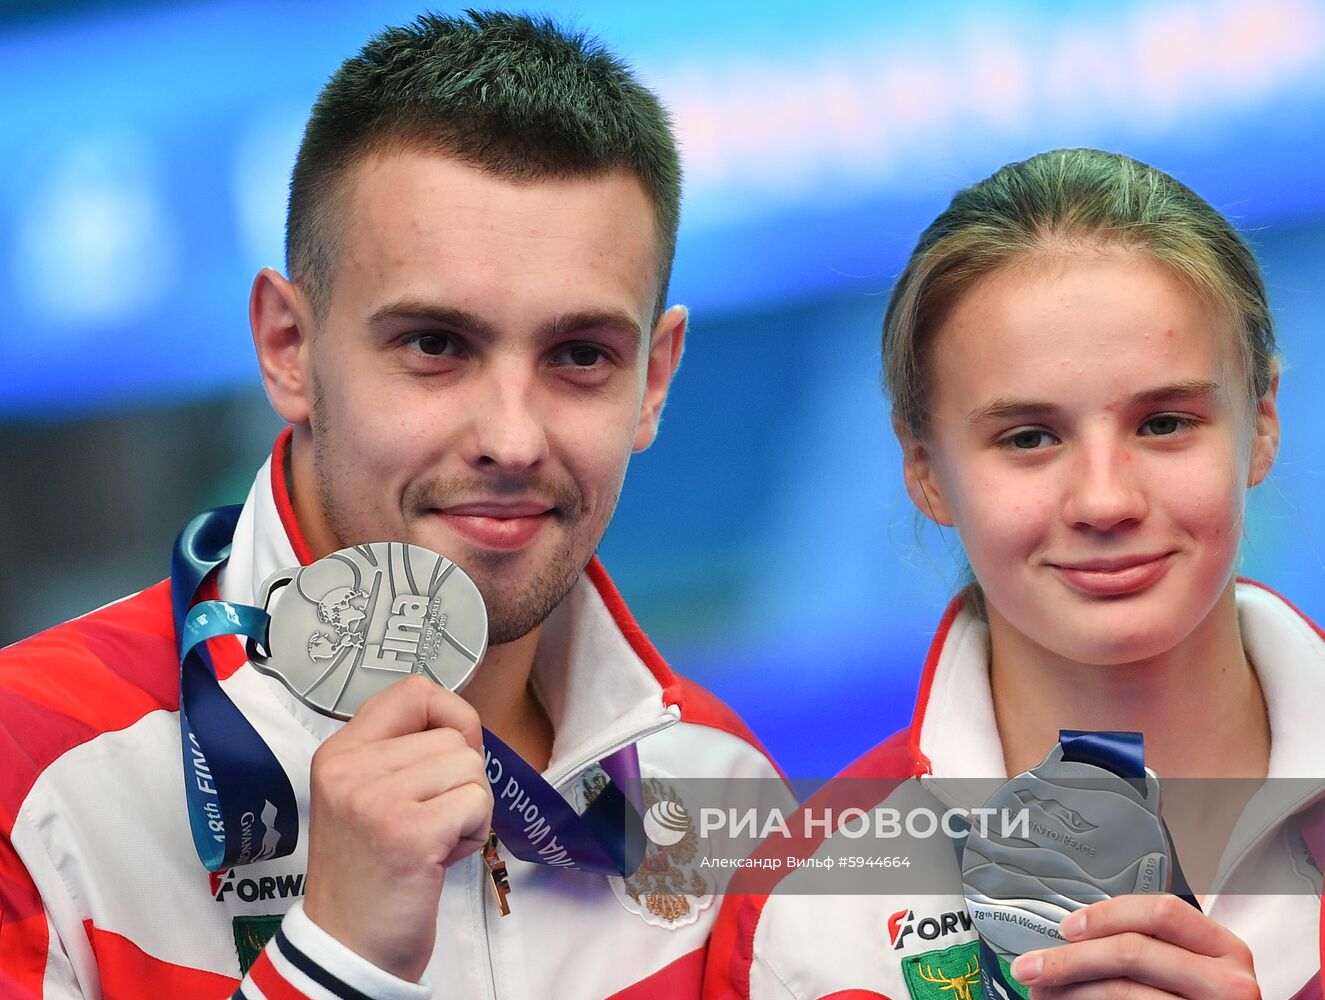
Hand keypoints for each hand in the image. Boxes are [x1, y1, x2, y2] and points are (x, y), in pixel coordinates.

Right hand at [303, 675, 492, 981]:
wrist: (348, 947)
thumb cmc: (370, 874)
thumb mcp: (365, 798)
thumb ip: (402, 754)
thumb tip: (464, 725)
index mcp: (339, 753)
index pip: (412, 692)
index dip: (450, 715)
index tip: (451, 753)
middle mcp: (349, 770)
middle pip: (452, 735)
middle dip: (461, 780)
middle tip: (430, 822)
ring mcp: (374, 800)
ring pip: (470, 766)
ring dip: (468, 808)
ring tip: (432, 841)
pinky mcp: (407, 832)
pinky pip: (476, 801)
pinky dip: (473, 832)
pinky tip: (440, 858)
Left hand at [1009, 895, 1258, 998]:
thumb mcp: (1188, 966)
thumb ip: (1149, 944)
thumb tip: (1071, 934)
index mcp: (1225, 948)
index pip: (1161, 911)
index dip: (1106, 915)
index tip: (1065, 927)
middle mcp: (1229, 981)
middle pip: (1133, 952)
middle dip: (1071, 958)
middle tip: (1029, 967)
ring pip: (1124, 992)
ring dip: (1071, 991)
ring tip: (1042, 992)